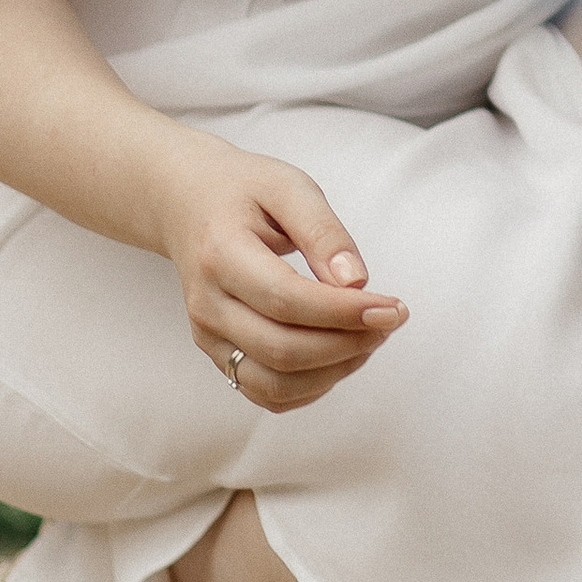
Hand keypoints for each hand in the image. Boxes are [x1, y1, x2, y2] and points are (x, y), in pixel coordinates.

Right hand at [153, 133, 408, 412]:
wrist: (188, 203)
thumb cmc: (245, 191)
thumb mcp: (289, 187)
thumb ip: (324, 232)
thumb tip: (357, 282)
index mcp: (221, 255)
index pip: (286, 300)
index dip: (344, 312)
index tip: (392, 308)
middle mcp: (207, 305)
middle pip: (282, 350)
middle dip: (348, 344)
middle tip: (389, 320)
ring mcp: (208, 336)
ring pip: (274, 384)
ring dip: (334, 372)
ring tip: (369, 337)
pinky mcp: (219, 355)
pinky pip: (266, 394)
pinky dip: (311, 387)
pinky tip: (340, 356)